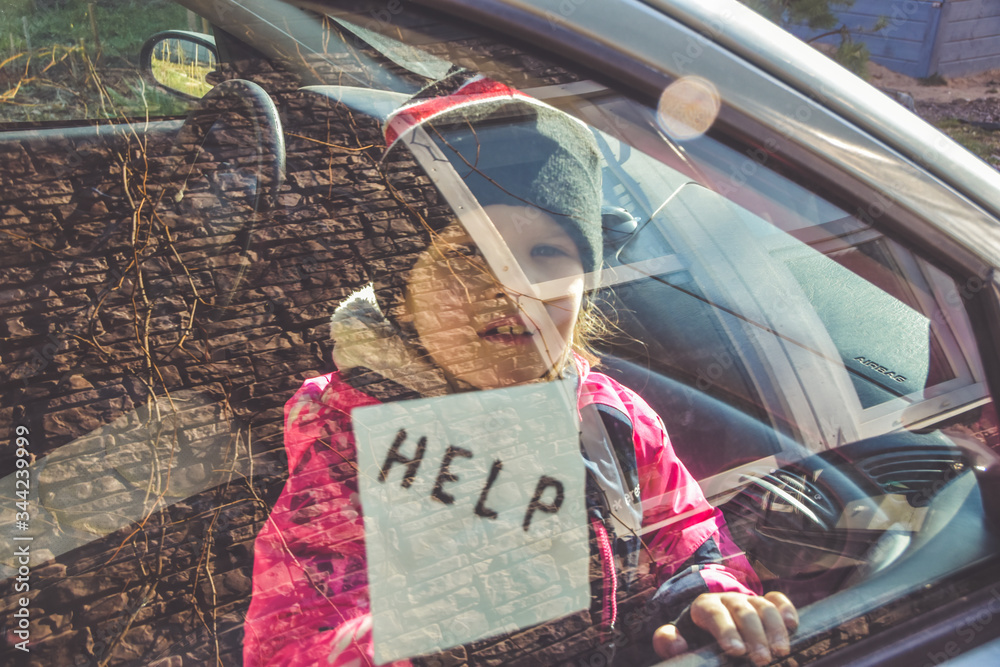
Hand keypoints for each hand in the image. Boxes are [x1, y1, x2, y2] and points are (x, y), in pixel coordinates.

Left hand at [652, 591, 797, 665]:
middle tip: (761, 659)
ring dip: (774, 628)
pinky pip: (779, 600)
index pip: (715, 613)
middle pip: (743, 610)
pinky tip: (793, 625)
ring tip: (780, 651)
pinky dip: (787, 609)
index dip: (726, 630)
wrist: (708, 620)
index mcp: (703, 606)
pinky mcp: (766, 604)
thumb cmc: (693, 634)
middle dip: (754, 635)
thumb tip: (677, 644)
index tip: (736, 651)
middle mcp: (728, 599)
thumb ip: (668, 640)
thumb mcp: (676, 636)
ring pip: (764, 606)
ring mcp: (749, 600)